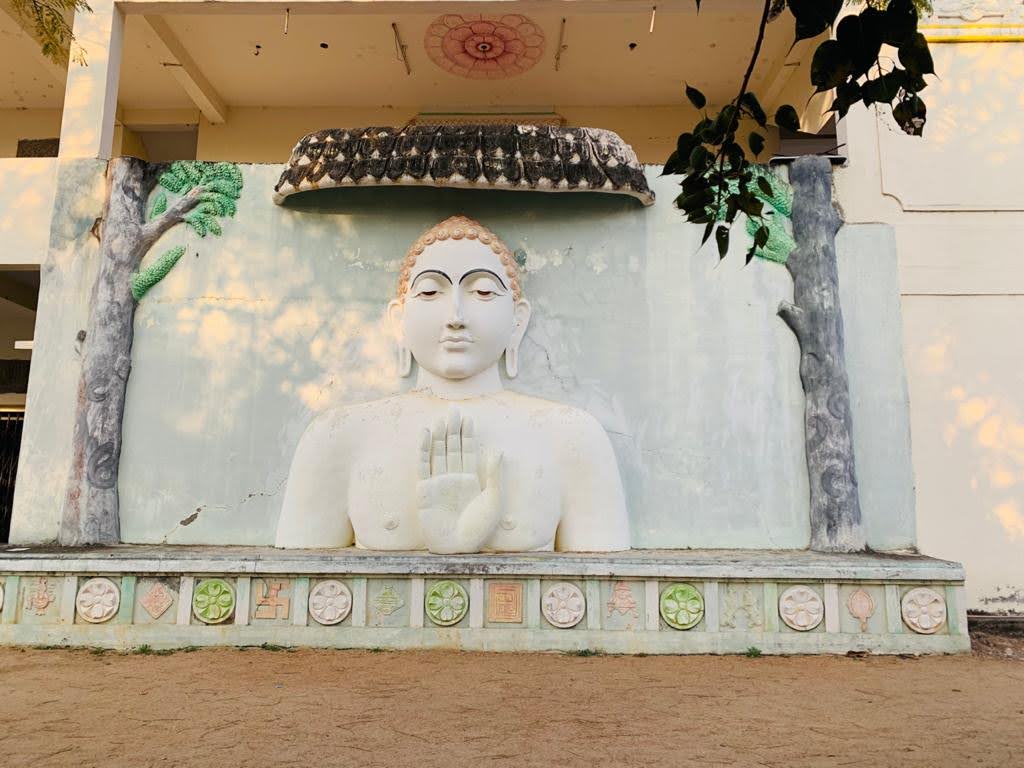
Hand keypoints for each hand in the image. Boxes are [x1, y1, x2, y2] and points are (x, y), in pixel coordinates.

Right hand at [416, 407, 501, 553]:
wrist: (458, 548)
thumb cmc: (478, 529)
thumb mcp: (493, 501)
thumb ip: (495, 475)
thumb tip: (498, 450)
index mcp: (471, 481)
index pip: (469, 451)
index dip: (468, 434)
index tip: (469, 417)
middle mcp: (454, 479)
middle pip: (453, 448)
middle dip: (453, 429)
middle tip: (454, 409)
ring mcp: (438, 483)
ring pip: (438, 453)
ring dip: (440, 435)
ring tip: (442, 417)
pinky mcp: (424, 490)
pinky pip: (423, 465)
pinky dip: (424, 449)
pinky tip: (426, 434)